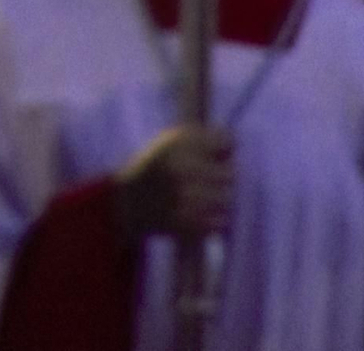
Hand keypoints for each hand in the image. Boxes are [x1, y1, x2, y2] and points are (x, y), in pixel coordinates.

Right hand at [116, 126, 233, 240]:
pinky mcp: (190, 223)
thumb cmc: (155, 167)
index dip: (224, 149)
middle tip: (211, 180)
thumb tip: (236, 143)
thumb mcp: (168, 141)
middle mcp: (184, 167)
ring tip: (206, 197)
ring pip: (228, 198)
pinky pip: (222, 221)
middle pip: (231, 173)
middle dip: (224, 176)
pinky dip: (216, 219)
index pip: (227, 141)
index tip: (218, 154)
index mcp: (179, 142)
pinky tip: (202, 213)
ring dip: (221, 199)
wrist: (127, 203)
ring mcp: (188, 197)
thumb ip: (201, 139)